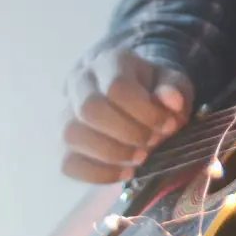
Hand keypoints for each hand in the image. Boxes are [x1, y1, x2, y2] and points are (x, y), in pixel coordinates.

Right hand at [62, 48, 194, 183]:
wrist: (132, 95)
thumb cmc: (154, 88)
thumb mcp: (172, 81)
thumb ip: (174, 88)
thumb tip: (171, 100)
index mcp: (111, 62)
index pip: (118, 87)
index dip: (144, 111)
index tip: (167, 125)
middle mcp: (81, 83)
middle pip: (90, 109)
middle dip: (126, 132)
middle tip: (152, 143)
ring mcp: (66, 112)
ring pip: (72, 135)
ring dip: (111, 153)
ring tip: (140, 158)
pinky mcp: (62, 144)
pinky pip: (67, 163)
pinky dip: (97, 174)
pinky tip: (125, 173)